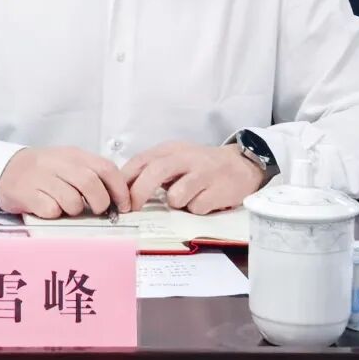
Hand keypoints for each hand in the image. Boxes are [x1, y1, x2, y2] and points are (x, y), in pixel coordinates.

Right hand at [0, 146, 131, 218]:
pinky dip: (54, 214)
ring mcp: (41, 177)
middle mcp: (58, 163)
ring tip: (66, 207)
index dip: (119, 189)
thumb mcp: (68, 163)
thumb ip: (92, 174)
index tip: (124, 205)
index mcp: (74, 155)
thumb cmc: (44, 171)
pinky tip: (48, 208)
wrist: (6, 169)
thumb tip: (119, 198)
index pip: (106, 168)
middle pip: (90, 183)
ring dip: (74, 210)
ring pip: (72, 200)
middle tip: (96, 210)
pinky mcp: (26, 193)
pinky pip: (51, 210)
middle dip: (99, 202)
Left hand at [122, 141, 269, 214]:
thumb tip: (124, 190)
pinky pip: (196, 208)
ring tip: (188, 198)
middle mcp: (187, 157)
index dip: (125, 179)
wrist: (241, 166)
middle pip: (155, 172)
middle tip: (132, 209)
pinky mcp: (218, 190)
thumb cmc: (201, 166)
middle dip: (139, 193)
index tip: (117, 198)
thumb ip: (153, 170)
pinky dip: (196, 209)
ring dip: (176, 203)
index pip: (141, 160)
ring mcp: (204, 173)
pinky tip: (205, 199)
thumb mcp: (176, 159)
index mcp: (172, 149)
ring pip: (176, 196)